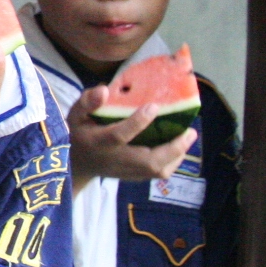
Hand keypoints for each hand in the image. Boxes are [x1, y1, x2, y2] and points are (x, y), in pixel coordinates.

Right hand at [67, 85, 194, 187]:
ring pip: (156, 170)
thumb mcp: (75, 114)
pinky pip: (157, 174)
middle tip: (189, 130)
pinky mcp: (133, 177)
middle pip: (148, 161)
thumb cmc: (78, 133)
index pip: (119, 135)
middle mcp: (115, 159)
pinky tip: (180, 148)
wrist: (76, 165)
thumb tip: (105, 89)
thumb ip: (88, 101)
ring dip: (177, 155)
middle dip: (172, 148)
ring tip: (188, 136)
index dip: (137, 122)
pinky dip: (173, 161)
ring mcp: (126, 171)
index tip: (154, 106)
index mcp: (99, 142)